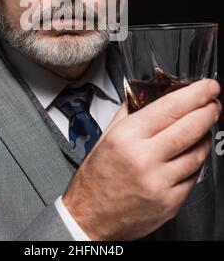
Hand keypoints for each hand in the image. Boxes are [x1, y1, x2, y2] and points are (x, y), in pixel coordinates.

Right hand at [62, 79, 221, 240]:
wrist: (91, 216)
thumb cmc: (97, 176)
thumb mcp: (108, 134)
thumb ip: (131, 110)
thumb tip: (151, 91)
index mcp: (127, 137)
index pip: (169, 108)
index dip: (195, 94)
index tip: (208, 87)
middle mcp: (144, 159)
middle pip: (190, 128)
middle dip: (209, 111)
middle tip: (214, 103)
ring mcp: (159, 182)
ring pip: (198, 153)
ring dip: (206, 136)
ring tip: (203, 127)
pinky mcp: (170, 202)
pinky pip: (195, 176)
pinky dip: (197, 161)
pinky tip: (191, 153)